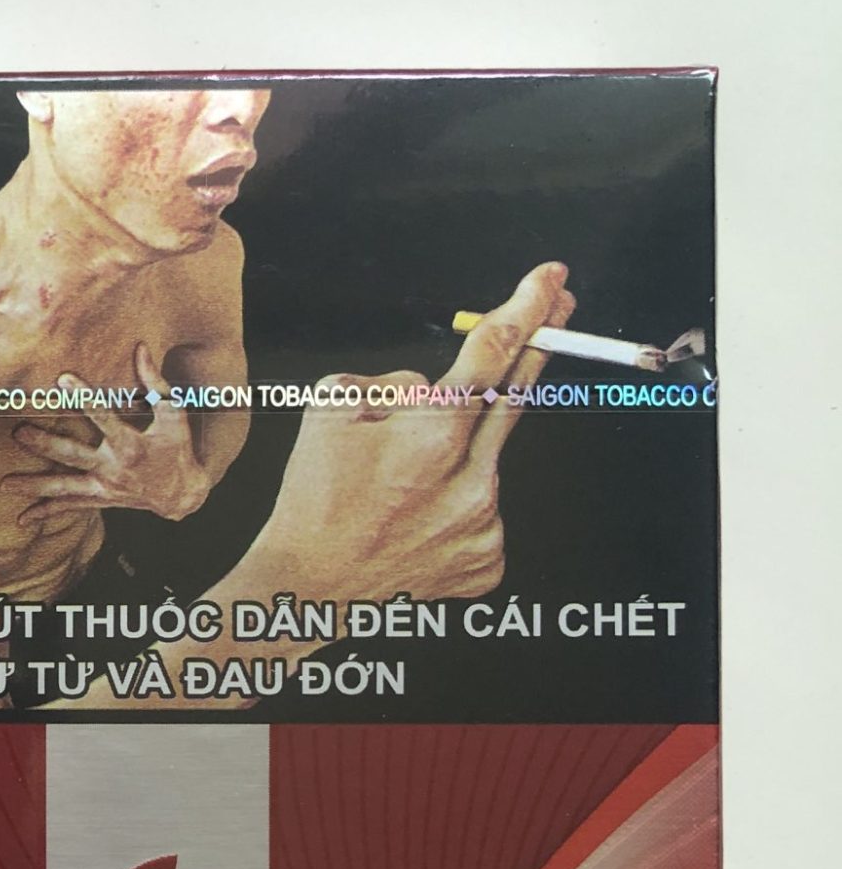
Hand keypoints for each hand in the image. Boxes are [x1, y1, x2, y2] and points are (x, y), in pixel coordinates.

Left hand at [2, 346, 207, 526]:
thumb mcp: (174, 413)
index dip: (85, 398)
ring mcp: (105, 487)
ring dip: (34, 485)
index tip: (64, 379)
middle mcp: (114, 468)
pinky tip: (23, 518)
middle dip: (45, 445)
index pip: (104, 417)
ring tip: (4, 483)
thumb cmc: (178, 448)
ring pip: (64, 487)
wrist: (183, 494)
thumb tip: (140, 348)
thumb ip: (155, 382)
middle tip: (18, 433)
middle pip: (73, 455)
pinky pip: (70, 506)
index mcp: (133, 445)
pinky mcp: (100, 499)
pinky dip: (47, 512)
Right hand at [252, 261, 573, 605]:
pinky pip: (483, 509)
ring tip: (402, 485)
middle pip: (520, 393)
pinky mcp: (487, 558)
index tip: (549, 281)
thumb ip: (396, 381)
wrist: (309, 587)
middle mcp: (471, 479)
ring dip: (458, 455)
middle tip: (559, 310)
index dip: (526, 308)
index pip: (494, 353)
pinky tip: (415, 519)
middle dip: (540, 344)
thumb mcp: (331, 409)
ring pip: (486, 460)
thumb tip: (434, 387)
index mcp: (433, 432)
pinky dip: (454, 504)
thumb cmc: (313, 500)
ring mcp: (484, 523)